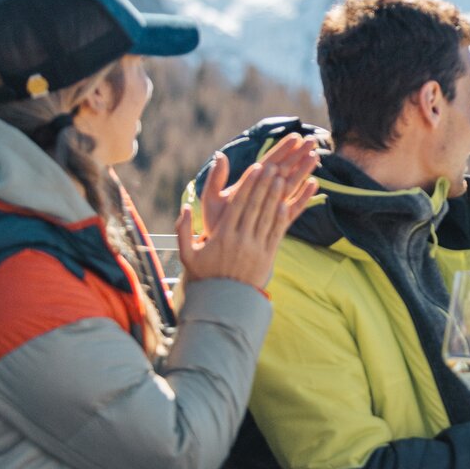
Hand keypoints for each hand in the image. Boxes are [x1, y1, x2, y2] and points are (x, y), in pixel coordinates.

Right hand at [174, 138, 319, 289]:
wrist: (223, 302)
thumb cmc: (204, 276)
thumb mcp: (187, 254)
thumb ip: (182, 230)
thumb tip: (184, 208)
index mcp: (223, 235)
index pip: (238, 204)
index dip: (249, 184)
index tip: (256, 168)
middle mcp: (241, 239)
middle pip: (255, 206)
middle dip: (264, 184)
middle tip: (274, 166)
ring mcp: (255, 248)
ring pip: (267, 217)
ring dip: (275, 197)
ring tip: (283, 178)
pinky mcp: (267, 257)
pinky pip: (275, 234)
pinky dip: (281, 218)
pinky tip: (286, 203)